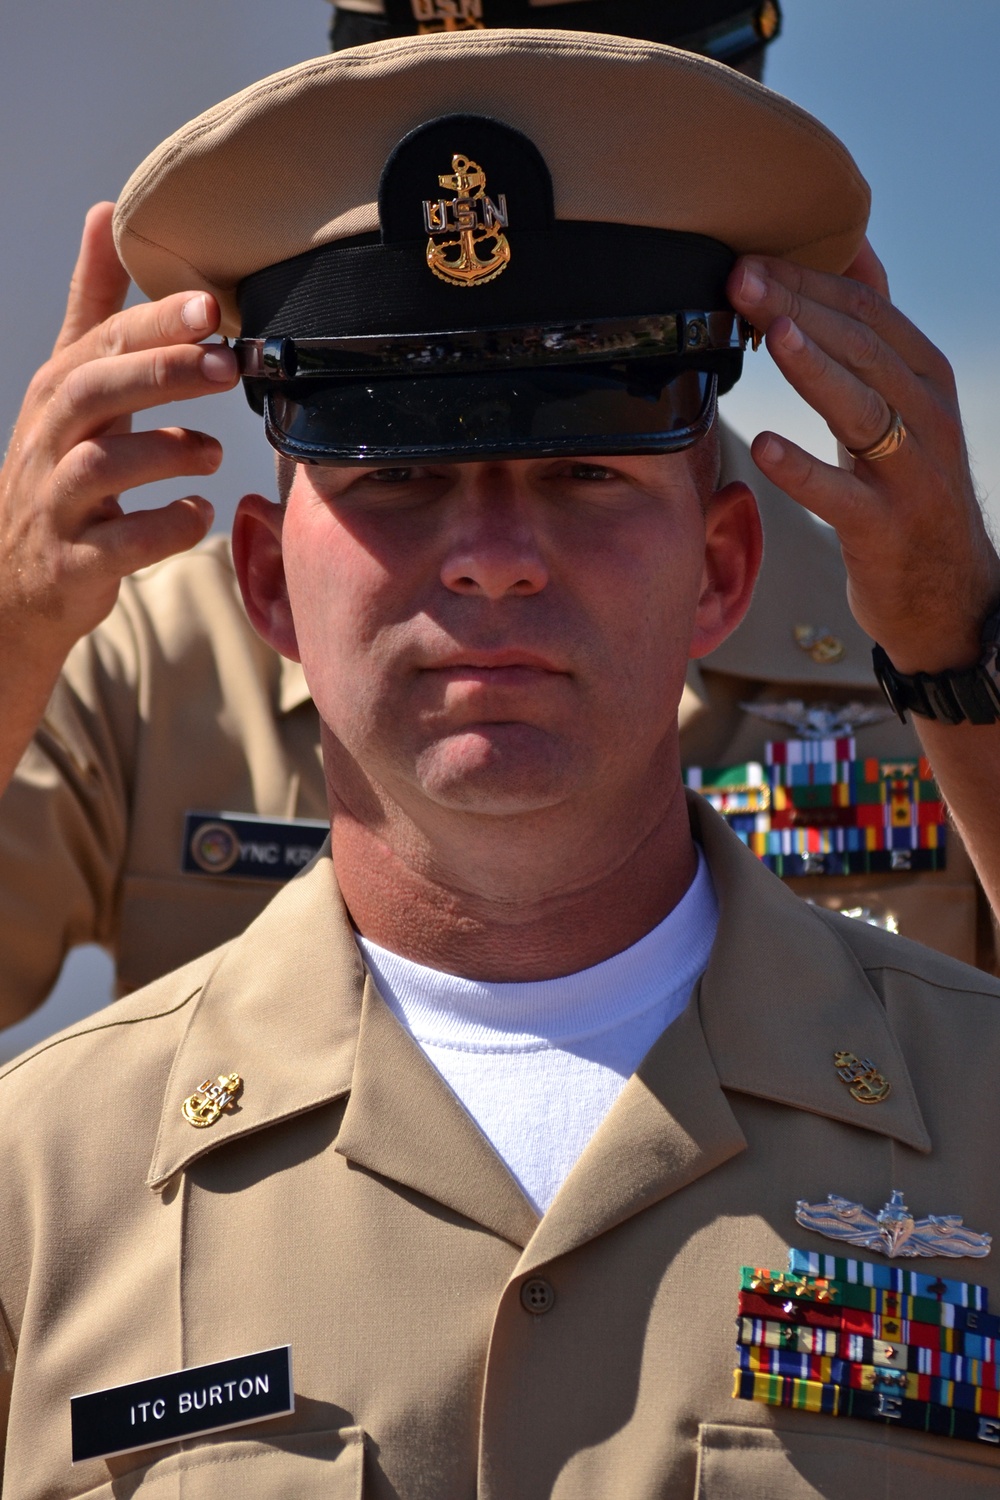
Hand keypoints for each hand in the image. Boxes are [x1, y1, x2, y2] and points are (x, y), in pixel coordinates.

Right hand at [0, 201, 238, 667]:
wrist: (14, 582)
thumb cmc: (57, 471)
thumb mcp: (69, 386)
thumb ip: (94, 308)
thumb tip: (105, 214)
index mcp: (58, 393)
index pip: (101, 342)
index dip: (153, 321)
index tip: (208, 303)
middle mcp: (49, 441)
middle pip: (96, 391)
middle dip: (161, 371)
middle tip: (224, 363)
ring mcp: (56, 503)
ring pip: (102, 465)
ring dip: (165, 450)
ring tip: (213, 452)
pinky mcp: (74, 562)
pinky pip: (121, 543)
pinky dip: (164, 527)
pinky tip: (197, 513)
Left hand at [727, 242, 999, 672]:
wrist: (947, 589)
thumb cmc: (908, 485)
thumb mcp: (904, 403)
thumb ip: (876, 336)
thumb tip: (852, 253)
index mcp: (926, 375)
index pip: (867, 311)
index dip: (807, 280)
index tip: (749, 258)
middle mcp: (927, 415)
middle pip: (861, 348)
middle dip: (798, 308)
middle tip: (740, 278)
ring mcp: (910, 474)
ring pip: (861, 408)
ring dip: (813, 369)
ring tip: (770, 334)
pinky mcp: (885, 529)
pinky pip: (840, 495)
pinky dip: (802, 471)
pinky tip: (764, 447)